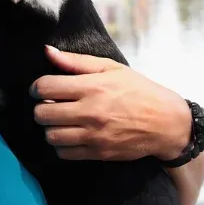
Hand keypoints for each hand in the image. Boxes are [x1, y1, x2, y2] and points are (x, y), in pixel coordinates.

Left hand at [30, 46, 192, 161]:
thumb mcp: (111, 68)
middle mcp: (90, 112)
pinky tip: (70, 135)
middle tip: (50, 105)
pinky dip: (61, 145)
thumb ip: (76, 61)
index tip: (41, 89)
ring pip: (50, 135)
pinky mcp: (98, 152)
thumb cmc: (139, 91)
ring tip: (60, 121)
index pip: (45, 87)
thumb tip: (48, 51)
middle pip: (42, 113)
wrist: (166, 123)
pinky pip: (64, 152)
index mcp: (92, 87)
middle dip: (41, 108)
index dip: (37, 87)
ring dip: (50, 127)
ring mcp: (93, 135)